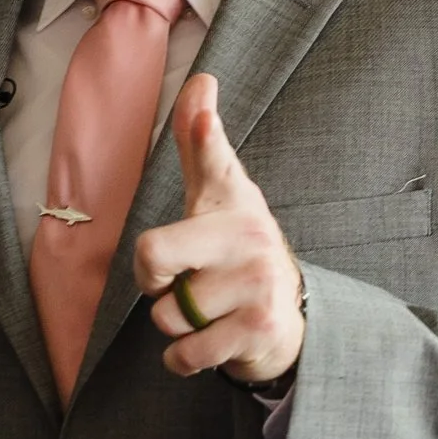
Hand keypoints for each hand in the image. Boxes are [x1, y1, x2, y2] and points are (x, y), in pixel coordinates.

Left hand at [133, 73, 304, 386]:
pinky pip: (185, 353)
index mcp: (232, 200)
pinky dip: (183, 357)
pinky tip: (209, 340)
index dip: (204, 131)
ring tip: (208, 309)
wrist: (286, 317)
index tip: (204, 99)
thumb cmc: (235, 247)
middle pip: (151, 257)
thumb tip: (201, 81)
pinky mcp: (258, 328)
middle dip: (152, 281)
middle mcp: (249, 236)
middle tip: (179, 280)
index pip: (212, 157)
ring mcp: (257, 283)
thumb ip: (199, 143)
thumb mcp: (217, 195)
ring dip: (176, 323)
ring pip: (166, 314)